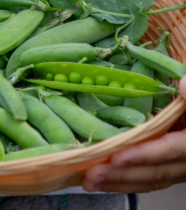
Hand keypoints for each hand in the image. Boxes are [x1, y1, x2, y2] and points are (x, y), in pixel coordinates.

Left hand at [83, 76, 185, 192]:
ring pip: (148, 180)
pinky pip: (146, 180)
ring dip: (117, 183)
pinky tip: (101, 182)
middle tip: (92, 173)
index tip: (117, 157)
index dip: (143, 155)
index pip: (171, 150)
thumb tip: (183, 83)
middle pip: (155, 171)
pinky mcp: (168, 169)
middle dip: (121, 174)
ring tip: (89, 181)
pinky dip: (123, 183)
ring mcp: (179, 167)